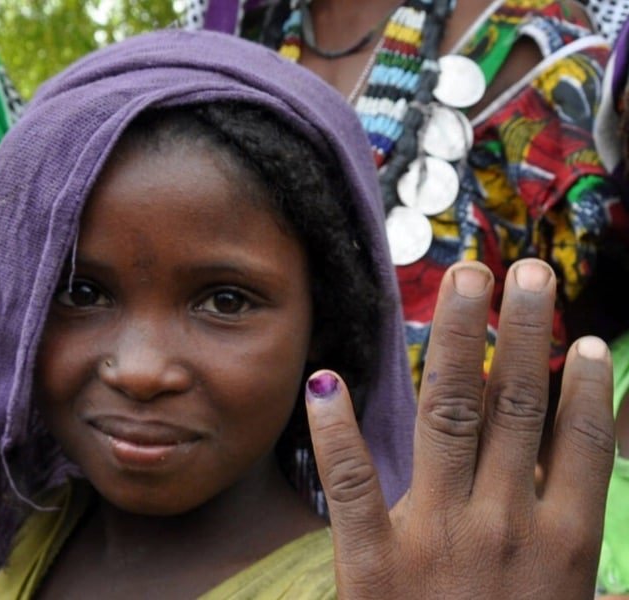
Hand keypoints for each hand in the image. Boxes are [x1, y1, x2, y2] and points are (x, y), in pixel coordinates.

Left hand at [306, 258, 613, 598]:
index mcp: (564, 545)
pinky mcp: (372, 563)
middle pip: (515, 407)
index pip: (578, 444)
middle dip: (521, 332)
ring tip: (465, 281)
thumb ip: (602, 591)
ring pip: (450, 416)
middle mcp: (505, 526)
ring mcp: (436, 538)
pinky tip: (327, 379)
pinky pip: (352, 485)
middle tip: (522, 270)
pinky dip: (336, 432)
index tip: (583, 339)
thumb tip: (627, 578)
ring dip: (457, 341)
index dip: (583, 387)